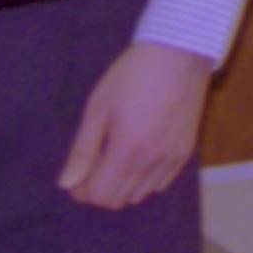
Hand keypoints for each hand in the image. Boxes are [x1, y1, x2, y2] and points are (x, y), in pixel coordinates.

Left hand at [58, 40, 211, 209]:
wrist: (179, 53)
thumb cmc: (132, 75)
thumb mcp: (98, 107)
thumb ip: (83, 150)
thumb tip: (66, 184)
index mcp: (127, 150)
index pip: (99, 195)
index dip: (81, 190)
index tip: (77, 173)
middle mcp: (152, 162)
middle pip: (118, 200)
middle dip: (99, 188)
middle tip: (94, 161)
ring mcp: (172, 159)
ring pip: (140, 195)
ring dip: (122, 184)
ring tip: (117, 155)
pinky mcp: (185, 152)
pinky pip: (160, 183)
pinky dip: (144, 179)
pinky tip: (139, 153)